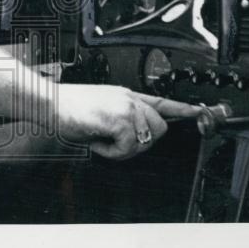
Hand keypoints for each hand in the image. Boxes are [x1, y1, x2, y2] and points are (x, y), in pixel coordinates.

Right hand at [54, 83, 201, 158]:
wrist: (49, 102)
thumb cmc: (67, 108)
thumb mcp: (100, 109)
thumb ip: (120, 118)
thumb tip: (133, 136)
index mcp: (125, 94)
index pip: (161, 101)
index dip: (182, 108)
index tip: (198, 111)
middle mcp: (129, 98)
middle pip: (159, 127)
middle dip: (142, 142)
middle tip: (116, 144)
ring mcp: (126, 107)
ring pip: (146, 140)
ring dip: (124, 149)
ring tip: (102, 141)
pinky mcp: (119, 119)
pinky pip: (129, 147)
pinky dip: (113, 153)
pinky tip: (97, 142)